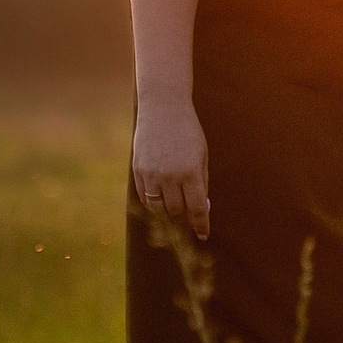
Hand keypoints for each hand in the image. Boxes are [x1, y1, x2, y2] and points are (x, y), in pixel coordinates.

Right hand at [132, 100, 210, 239]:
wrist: (163, 108)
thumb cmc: (188, 131)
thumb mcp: (201, 155)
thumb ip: (201, 181)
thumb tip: (200, 208)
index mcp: (191, 173)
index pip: (197, 209)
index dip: (201, 225)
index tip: (203, 234)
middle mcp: (170, 176)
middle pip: (177, 211)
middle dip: (185, 219)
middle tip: (189, 223)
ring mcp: (152, 174)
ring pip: (159, 208)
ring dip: (168, 214)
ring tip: (175, 214)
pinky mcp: (138, 170)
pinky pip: (144, 197)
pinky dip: (152, 204)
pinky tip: (160, 203)